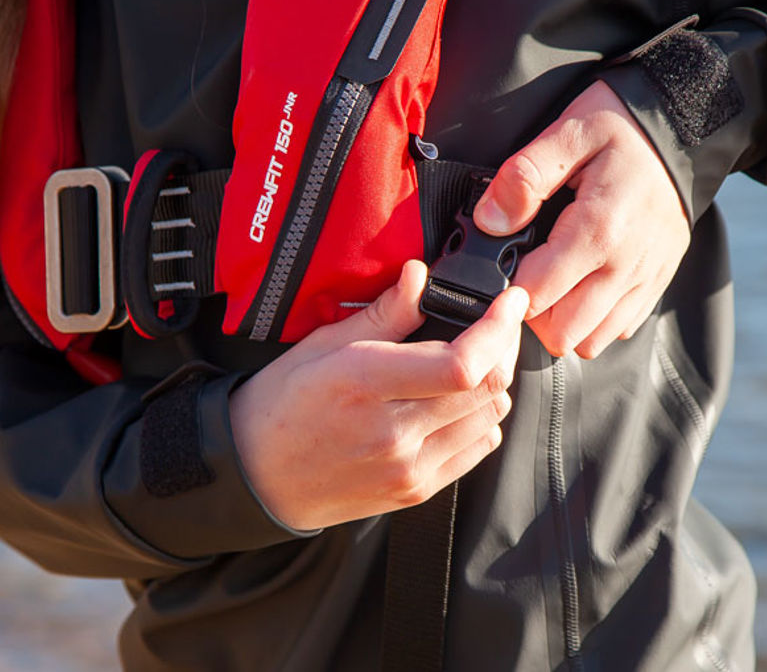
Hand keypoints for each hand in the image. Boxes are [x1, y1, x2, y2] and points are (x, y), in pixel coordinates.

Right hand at [229, 260, 528, 530]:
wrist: (257, 480)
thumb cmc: (282, 405)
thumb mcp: (321, 346)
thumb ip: (381, 314)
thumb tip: (421, 275)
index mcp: (365, 385)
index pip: (461, 363)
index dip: (498, 329)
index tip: (510, 301)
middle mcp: (394, 433)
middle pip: (488, 387)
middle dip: (504, 345)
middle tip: (497, 322)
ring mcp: (410, 468)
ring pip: (491, 416)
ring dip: (494, 381)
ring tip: (474, 358)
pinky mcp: (418, 490)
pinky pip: (478, 448)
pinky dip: (481, 417)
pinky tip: (457, 399)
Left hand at [473, 80, 688, 358]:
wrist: (683, 130)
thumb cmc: (622, 128)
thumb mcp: (568, 132)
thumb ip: (524, 177)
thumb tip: (489, 221)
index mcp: (598, 229)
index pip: (537, 295)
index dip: (508, 287)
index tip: (504, 263)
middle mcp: (626, 264)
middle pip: (563, 333)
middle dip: (534, 314)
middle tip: (526, 276)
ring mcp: (645, 278)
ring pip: (592, 340)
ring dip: (564, 321)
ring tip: (553, 283)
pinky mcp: (658, 281)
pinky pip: (620, 328)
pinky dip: (596, 319)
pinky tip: (583, 283)